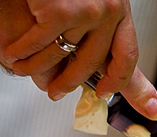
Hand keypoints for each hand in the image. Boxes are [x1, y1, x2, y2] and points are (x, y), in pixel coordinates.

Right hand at [1, 0, 156, 119]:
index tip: (107, 92)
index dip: (118, 80)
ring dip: (35, 67)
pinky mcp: (63, 11)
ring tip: (22, 67)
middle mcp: (109, 10)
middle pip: (92, 63)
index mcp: (118, 10)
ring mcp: (89, 11)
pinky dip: (21, 52)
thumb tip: (76, 78)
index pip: (127, 55)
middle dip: (68, 83)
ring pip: (61, 55)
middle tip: (56, 92)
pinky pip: (39, 45)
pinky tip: (14, 53)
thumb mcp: (86, 6)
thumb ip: (88, 42)